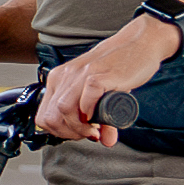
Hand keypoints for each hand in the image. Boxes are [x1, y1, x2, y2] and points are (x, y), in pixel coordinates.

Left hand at [34, 13, 178, 142]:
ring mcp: (81, 74)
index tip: (78, 134)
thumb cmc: (119, 67)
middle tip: (88, 134)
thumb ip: (101, 118)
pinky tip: (100, 115)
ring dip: (78, 127)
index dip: (59, 132)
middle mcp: (66, 76)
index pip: (44, 116)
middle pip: (52, 116)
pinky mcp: (99, 74)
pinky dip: (91, 112)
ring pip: (63, 109)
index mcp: (60, 79)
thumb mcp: (102, 92)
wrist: (139, 43)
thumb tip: (106, 141)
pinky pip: (86, 98)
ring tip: (95, 129)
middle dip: (68, 133)